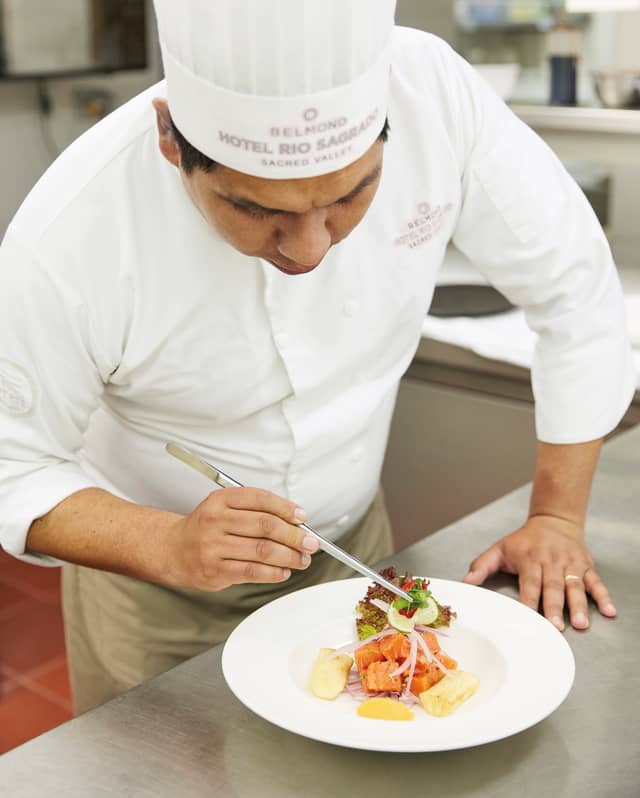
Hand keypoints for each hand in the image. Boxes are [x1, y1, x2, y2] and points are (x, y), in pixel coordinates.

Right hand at [163, 487, 318, 590]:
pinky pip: (252, 571)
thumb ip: (254, 510)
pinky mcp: (215, 570)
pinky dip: (273, 573)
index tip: (302, 516)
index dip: (286, 508)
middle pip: (265, 525)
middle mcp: (215, 521)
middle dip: (294, 535)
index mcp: (220, 500)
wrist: (173, 549)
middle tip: (310, 542)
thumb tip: (293, 520)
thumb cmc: (206, 527)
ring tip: (302, 559)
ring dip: (289, 556)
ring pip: (262, 550)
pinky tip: (283, 571)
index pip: (260, 499)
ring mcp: (214, 546)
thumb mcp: (224, 507)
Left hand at [462, 515, 616, 630]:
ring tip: (581, 623)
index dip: (529, 600)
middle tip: (557, 626)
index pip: (529, 582)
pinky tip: (609, 611)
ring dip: (579, 605)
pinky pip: (596, 582)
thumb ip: (482, 566)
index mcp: (530, 558)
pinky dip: (603, 596)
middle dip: (555, 607)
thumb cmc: (524, 540)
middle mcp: (551, 560)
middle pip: (553, 586)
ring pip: (575, 585)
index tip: (529, 616)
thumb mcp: (500, 548)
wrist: (553, 520)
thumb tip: (466, 582)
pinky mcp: (585, 565)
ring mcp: (570, 563)